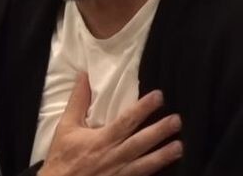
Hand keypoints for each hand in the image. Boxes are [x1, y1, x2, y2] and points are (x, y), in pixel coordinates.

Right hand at [38, 73, 182, 175]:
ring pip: (145, 164)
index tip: (159, 96)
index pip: (126, 121)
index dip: (143, 108)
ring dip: (163, 156)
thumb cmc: (62, 157)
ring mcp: (119, 173)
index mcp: (101, 140)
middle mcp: (113, 156)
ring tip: (179, 146)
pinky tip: (166, 169)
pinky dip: (153, 174)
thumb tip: (84, 76)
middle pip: (141, 142)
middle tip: (177, 120)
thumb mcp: (66, 127)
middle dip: (160, 131)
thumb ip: (78, 101)